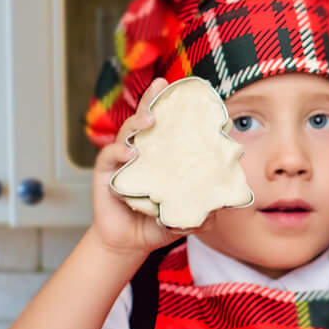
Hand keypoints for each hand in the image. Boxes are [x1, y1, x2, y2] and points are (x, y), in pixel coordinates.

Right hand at [90, 78, 185, 260]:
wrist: (131, 243)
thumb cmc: (158, 222)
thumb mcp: (185, 213)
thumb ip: (203, 208)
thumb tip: (224, 203)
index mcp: (160, 154)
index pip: (167, 125)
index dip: (172, 105)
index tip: (185, 88)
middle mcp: (139, 151)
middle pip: (144, 119)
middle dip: (152, 99)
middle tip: (161, 85)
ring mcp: (120, 160)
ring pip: (126, 133)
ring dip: (137, 122)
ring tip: (150, 119)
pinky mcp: (104, 173)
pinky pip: (109, 157)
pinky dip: (119, 152)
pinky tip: (131, 152)